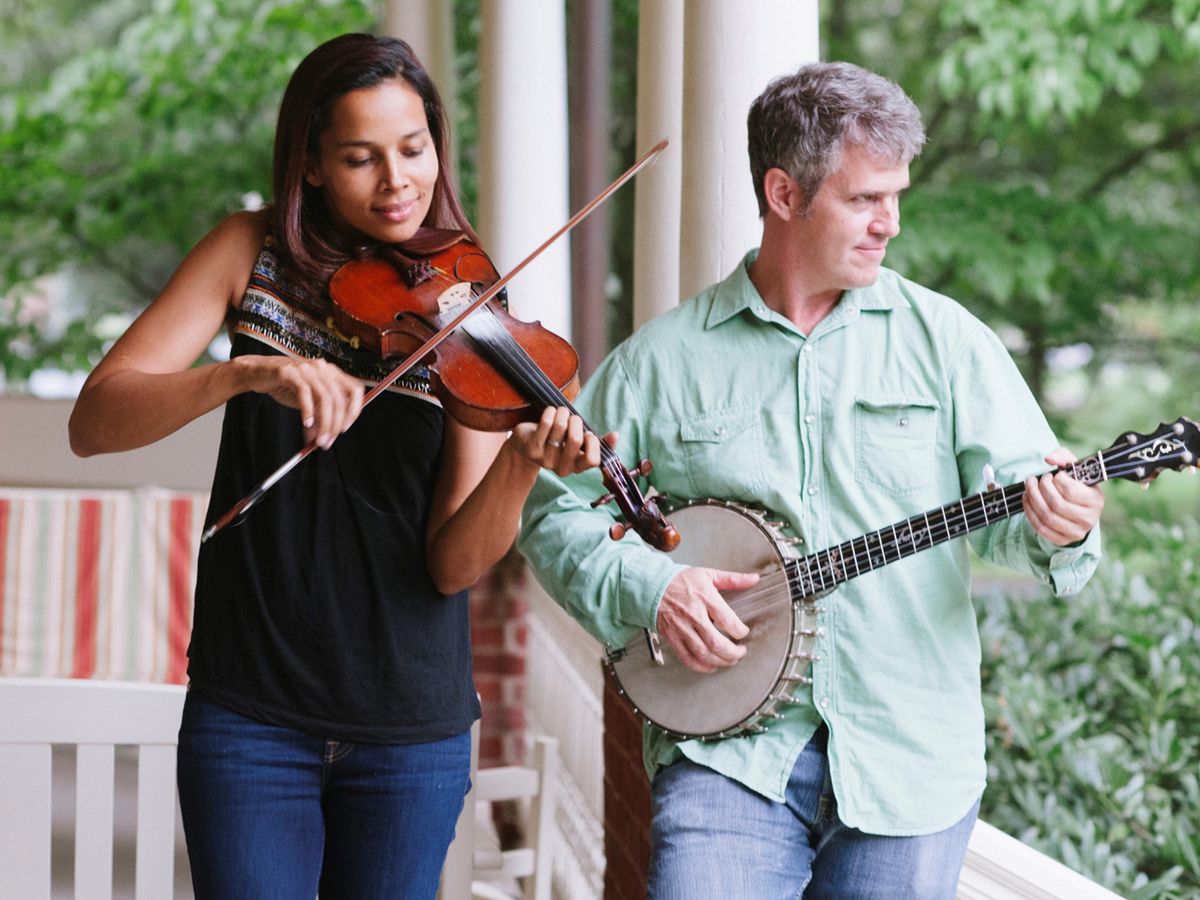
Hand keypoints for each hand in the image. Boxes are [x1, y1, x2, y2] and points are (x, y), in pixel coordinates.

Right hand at [236, 355, 363, 448]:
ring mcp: (307, 368)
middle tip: (327, 442)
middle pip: (339, 399)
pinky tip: (305, 424)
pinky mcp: (290, 372)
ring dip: (323, 423)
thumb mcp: (309, 400)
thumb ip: (321, 415)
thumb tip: (327, 438)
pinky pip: (304, 393)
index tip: (345, 428)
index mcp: (333, 373)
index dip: (354, 410)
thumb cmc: (287, 386)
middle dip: (335, 425)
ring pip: (324, 398)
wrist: (259, 373)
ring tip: (317, 440)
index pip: (355, 390)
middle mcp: (323, 368)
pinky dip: (307, 411)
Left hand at [509, 405, 612, 476]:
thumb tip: (616, 435)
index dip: (593, 443)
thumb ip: (598, 442)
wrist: (526, 445)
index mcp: (576, 468)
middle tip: (572, 417)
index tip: (588, 433)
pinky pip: (546, 424)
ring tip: (560, 412)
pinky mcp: (532, 449)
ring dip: (562, 413)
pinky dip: (550, 412)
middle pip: (575, 439)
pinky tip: (550, 411)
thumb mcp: (578, 443)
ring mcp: (545, 460)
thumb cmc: (557, 441)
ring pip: (560, 428)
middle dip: (576, 421)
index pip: (592, 460)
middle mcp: (561, 469)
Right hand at [656, 567, 757, 672]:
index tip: (743, 632)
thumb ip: (733, 579)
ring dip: (720, 661)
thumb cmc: (679, 580)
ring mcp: (681, 628)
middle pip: (716, 643)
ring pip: (703, 653)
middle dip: (734, 652)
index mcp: (705, 598)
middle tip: (741, 651)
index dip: (740, 631)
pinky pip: (687, 658)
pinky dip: (701, 666)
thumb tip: (753, 579)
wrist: (652, 586)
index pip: (728, 621)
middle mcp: (693, 615)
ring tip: (730, 660)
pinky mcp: (672, 637)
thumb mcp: (708, 574)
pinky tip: (711, 666)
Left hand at [1022, 447, 1103, 545]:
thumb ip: (1063, 457)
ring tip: (1029, 487)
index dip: (1056, 480)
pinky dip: (1030, 512)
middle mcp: (1089, 518)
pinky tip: (1028, 500)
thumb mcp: (1074, 468)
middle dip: (1040, 489)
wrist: (1077, 509)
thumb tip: (1050, 459)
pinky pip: (1040, 528)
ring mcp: (1076, 532)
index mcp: (1096, 500)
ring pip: (1047, 516)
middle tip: (1035, 480)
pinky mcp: (1062, 539)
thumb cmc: (1075, 485)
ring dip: (1032, 499)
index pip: (1071, 491)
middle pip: (1056, 504)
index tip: (1053, 475)